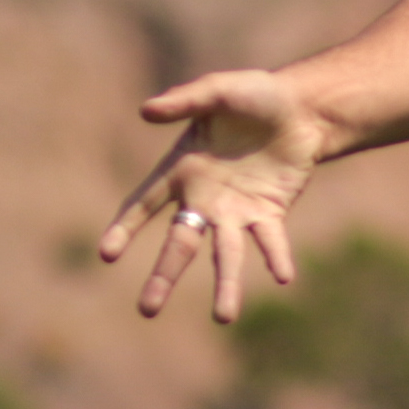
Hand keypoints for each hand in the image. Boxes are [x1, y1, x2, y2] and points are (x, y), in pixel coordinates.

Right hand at [99, 69, 329, 321]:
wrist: (301, 108)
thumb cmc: (253, 96)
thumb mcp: (218, 91)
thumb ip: (185, 101)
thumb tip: (146, 111)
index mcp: (182, 170)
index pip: (144, 204)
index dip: (125, 227)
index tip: (107, 254)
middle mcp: (204, 199)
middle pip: (180, 243)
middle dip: (164, 275)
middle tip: (147, 311)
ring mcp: (236, 211)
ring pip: (225, 254)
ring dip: (225, 284)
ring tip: (224, 317)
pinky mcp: (269, 214)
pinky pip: (270, 240)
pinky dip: (275, 257)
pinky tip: (282, 275)